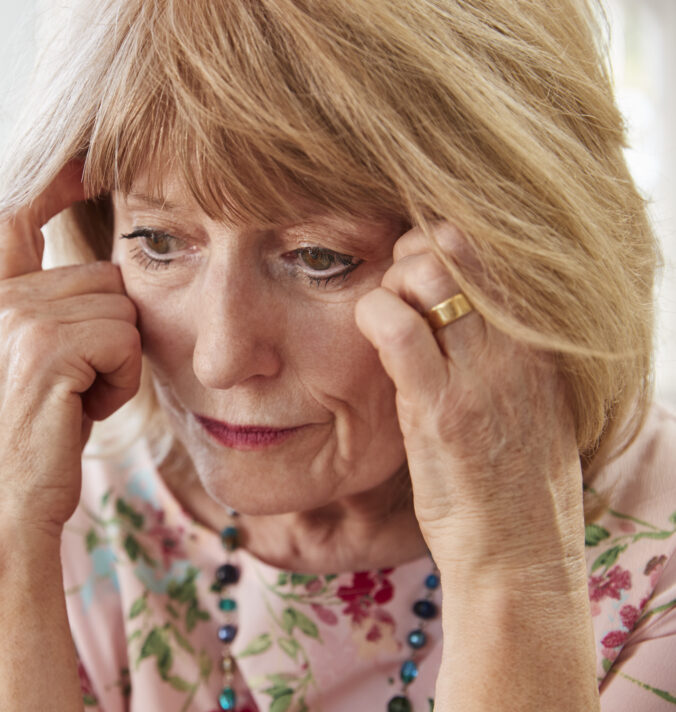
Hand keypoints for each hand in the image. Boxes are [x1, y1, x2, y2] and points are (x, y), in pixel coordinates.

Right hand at [0, 164, 141, 535]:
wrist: (3, 512)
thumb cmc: (32, 445)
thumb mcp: (30, 366)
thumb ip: (50, 312)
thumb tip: (104, 272)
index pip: (16, 213)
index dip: (53, 180)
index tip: (87, 158)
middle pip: (104, 275)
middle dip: (114, 332)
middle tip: (81, 387)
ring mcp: (15, 321)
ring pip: (121, 307)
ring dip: (120, 360)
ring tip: (80, 402)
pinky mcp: (44, 349)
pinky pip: (124, 339)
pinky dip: (122, 381)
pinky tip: (85, 412)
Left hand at [355, 222, 585, 585]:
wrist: (522, 555)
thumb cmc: (514, 485)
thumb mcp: (528, 408)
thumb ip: (501, 359)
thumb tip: (457, 316)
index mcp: (537, 345)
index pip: (490, 252)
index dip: (440, 244)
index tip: (413, 270)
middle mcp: (516, 348)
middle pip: (458, 246)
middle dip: (410, 250)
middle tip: (390, 289)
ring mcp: (480, 376)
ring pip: (429, 274)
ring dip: (389, 281)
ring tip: (379, 318)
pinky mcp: (441, 410)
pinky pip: (398, 330)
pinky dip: (373, 316)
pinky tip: (368, 336)